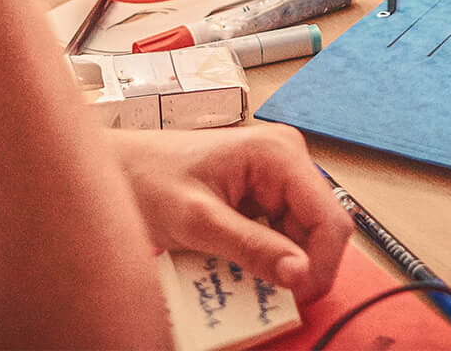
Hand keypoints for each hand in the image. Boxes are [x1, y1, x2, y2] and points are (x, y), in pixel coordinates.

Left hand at [109, 124, 352, 305]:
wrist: (121, 168)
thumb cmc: (149, 179)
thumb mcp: (198, 221)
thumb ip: (251, 247)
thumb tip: (299, 273)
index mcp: (278, 153)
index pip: (329, 218)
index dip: (319, 264)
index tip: (293, 298)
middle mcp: (287, 158)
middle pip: (321, 229)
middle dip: (299, 266)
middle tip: (267, 297)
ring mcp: (278, 174)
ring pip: (305, 235)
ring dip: (281, 264)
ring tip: (244, 279)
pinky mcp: (266, 192)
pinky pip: (283, 233)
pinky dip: (267, 256)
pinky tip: (238, 264)